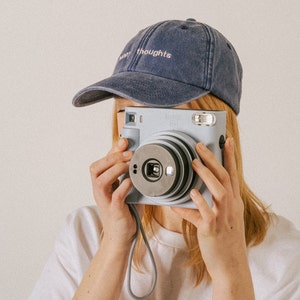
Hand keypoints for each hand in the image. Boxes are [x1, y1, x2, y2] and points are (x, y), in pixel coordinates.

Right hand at [90, 138, 140, 249]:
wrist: (121, 236)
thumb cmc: (125, 210)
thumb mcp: (126, 188)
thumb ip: (129, 175)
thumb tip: (140, 158)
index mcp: (102, 183)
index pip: (102, 161)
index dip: (112, 149)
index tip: (124, 141)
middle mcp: (100, 190)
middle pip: (96, 168)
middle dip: (113, 157)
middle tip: (129, 153)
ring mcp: (105, 200)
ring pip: (101, 179)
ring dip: (116, 169)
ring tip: (129, 165)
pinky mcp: (113, 210)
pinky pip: (116, 195)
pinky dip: (124, 186)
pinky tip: (132, 182)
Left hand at [173, 138, 253, 297]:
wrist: (230, 265)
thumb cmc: (225, 240)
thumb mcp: (225, 218)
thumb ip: (211, 203)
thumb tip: (194, 191)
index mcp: (234, 202)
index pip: (233, 174)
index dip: (231, 157)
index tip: (228, 141)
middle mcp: (230, 207)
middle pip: (224, 177)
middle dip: (213, 159)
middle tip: (201, 146)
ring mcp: (222, 217)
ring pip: (218, 191)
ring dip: (206, 175)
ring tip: (194, 163)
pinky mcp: (211, 229)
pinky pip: (202, 213)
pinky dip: (195, 202)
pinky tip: (189, 193)